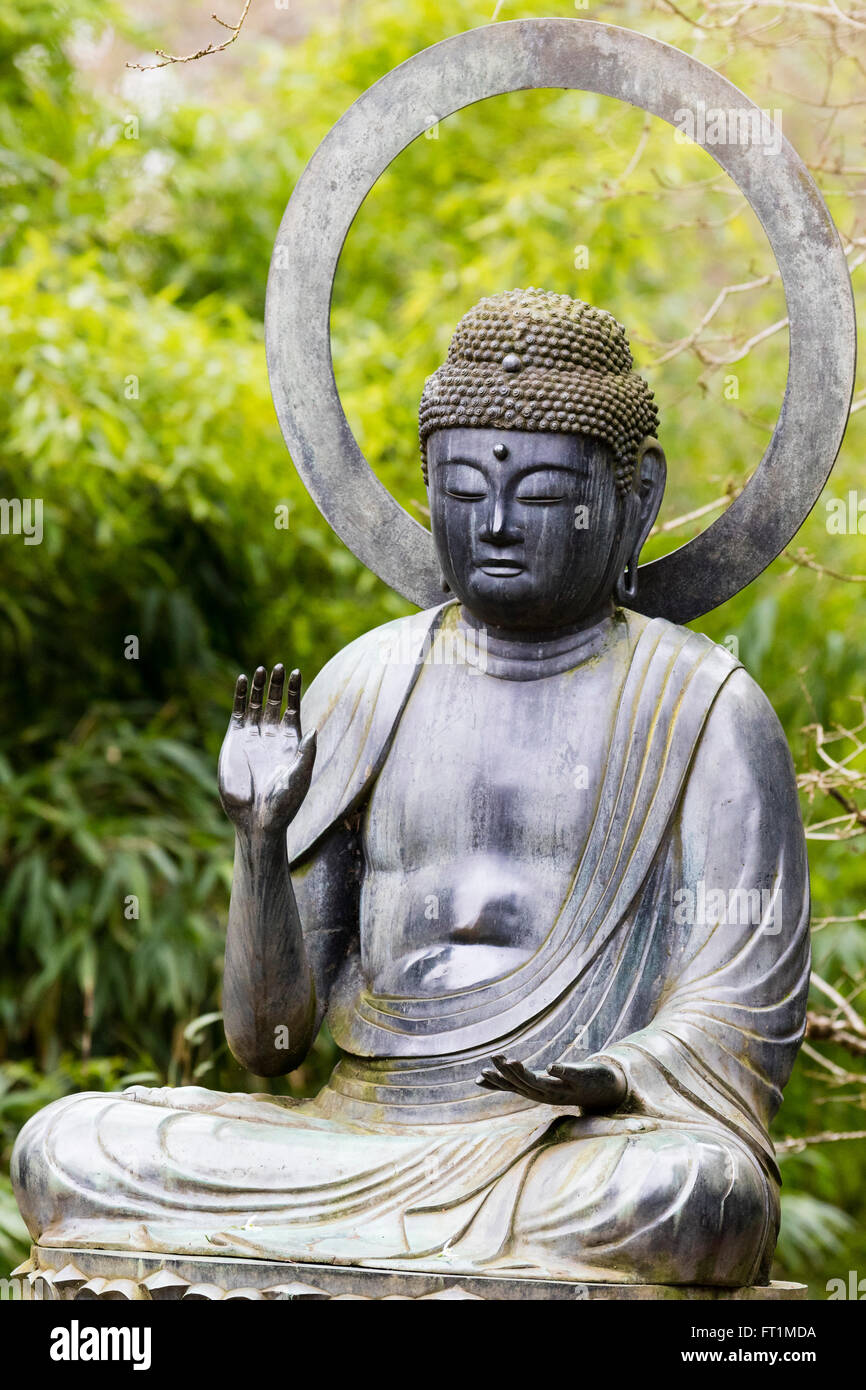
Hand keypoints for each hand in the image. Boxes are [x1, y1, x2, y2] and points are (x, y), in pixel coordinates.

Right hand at [218, 665, 315, 832]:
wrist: (257, 820)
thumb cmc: (283, 804)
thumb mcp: (299, 778)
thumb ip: (306, 754)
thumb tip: (313, 730)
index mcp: (291, 742)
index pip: (293, 709)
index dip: (294, 691)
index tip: (295, 672)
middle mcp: (272, 737)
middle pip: (274, 703)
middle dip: (277, 685)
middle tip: (278, 667)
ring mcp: (253, 738)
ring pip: (255, 705)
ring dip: (257, 688)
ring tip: (260, 670)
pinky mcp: (235, 741)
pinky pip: (237, 715)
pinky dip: (239, 698)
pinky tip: (241, 681)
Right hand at [475, 1054, 626, 1111]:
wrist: (604, 1091)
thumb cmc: (565, 1085)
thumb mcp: (536, 1083)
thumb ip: (513, 1081)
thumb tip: (480, 1080)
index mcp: (536, 1092)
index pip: (513, 1088)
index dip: (496, 1082)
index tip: (480, 1074)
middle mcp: (547, 1094)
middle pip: (523, 1085)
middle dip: (507, 1074)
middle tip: (493, 1059)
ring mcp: (564, 1089)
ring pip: (540, 1083)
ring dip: (525, 1074)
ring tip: (512, 1060)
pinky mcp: (580, 1081)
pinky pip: (568, 1076)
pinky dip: (559, 1072)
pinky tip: (550, 1066)